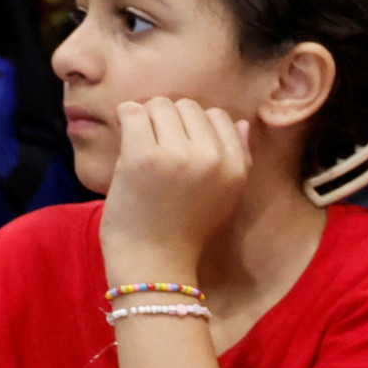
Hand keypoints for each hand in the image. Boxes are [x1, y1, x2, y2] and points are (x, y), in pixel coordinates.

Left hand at [100, 98, 251, 284]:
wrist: (154, 263)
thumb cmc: (186, 231)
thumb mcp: (225, 197)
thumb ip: (238, 158)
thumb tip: (241, 123)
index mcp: (236, 168)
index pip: (219, 116)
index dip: (195, 127)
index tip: (181, 148)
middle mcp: (212, 158)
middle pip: (187, 105)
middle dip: (170, 121)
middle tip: (158, 150)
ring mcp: (178, 155)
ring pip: (159, 104)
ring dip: (146, 121)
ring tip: (143, 149)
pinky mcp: (143, 155)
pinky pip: (133, 112)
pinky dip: (126, 122)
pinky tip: (128, 146)